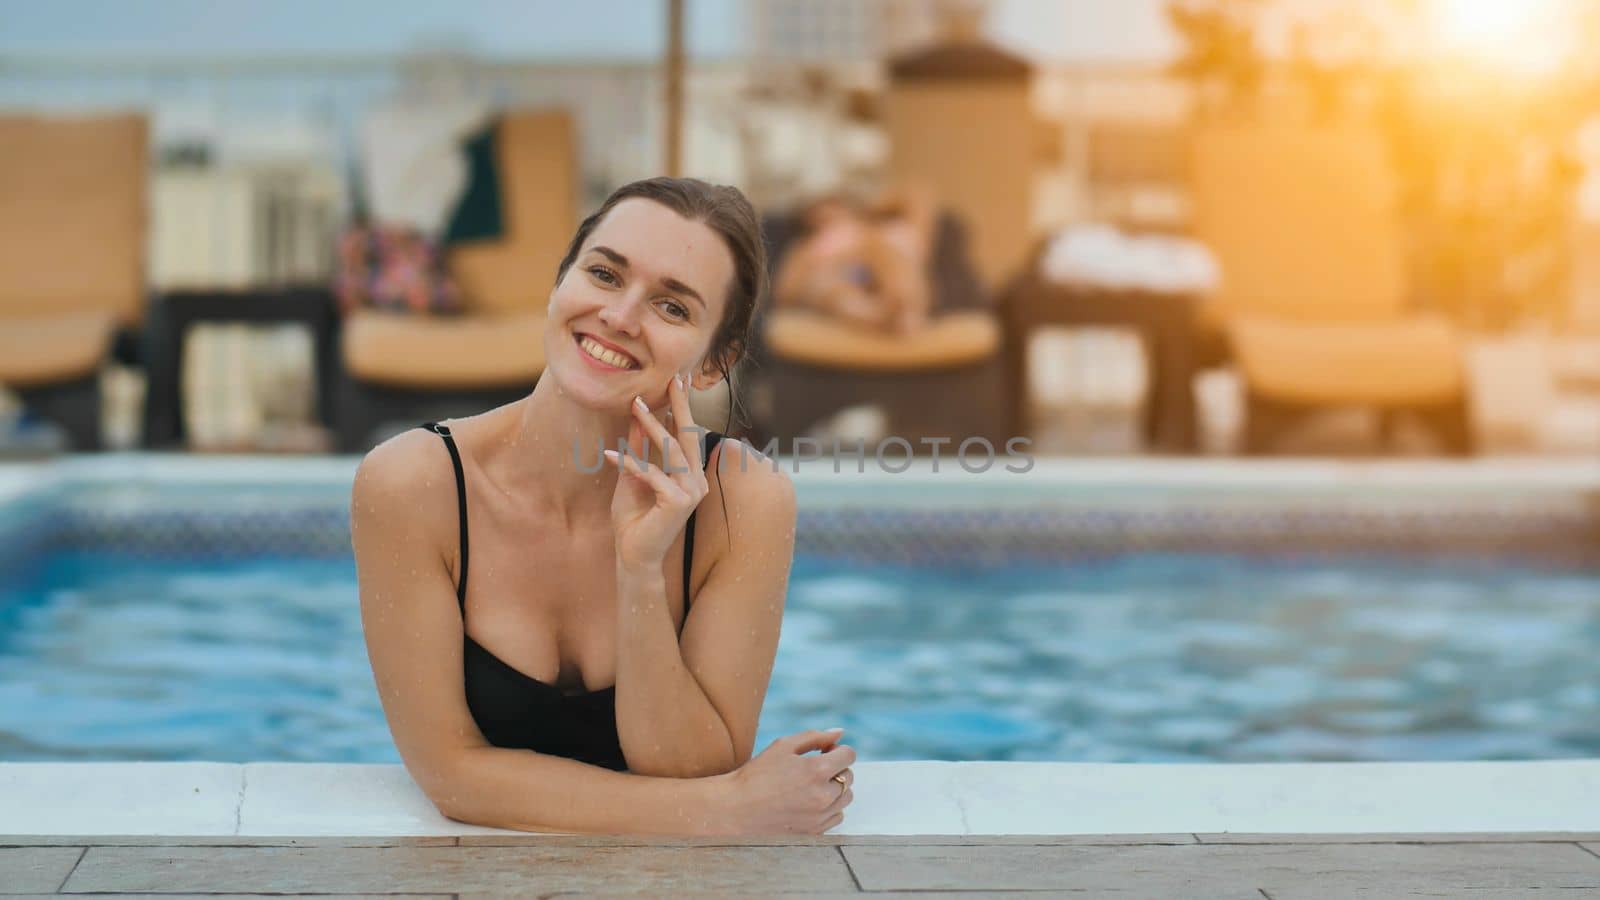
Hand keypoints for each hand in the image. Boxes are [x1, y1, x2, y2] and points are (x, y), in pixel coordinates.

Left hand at [601, 373, 708, 570]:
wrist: (633, 555)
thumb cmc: (634, 518)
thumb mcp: (632, 475)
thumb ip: (638, 448)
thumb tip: (635, 414)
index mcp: (690, 475)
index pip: (688, 435)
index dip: (683, 408)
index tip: (680, 380)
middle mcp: (697, 482)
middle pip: (689, 436)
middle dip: (681, 406)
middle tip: (675, 378)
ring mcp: (691, 493)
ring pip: (672, 451)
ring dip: (652, 427)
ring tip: (635, 406)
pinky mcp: (678, 503)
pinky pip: (653, 475)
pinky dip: (631, 465)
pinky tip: (610, 455)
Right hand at [705, 728, 854, 835]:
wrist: (736, 810)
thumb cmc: (757, 775)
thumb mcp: (783, 746)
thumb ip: (815, 737)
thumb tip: (839, 732)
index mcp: (817, 771)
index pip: (849, 755)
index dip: (838, 749)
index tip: (824, 751)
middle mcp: (823, 796)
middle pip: (849, 776)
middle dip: (836, 768)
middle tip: (813, 768)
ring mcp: (820, 817)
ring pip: (845, 797)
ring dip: (835, 788)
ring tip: (810, 786)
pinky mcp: (815, 832)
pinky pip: (837, 816)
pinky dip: (829, 807)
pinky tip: (809, 802)